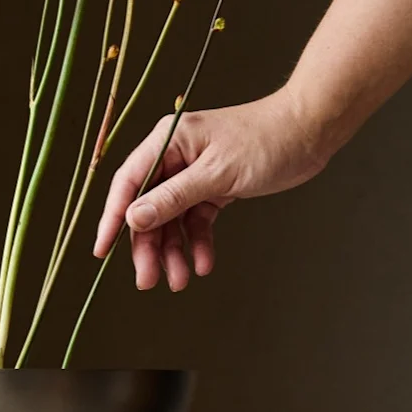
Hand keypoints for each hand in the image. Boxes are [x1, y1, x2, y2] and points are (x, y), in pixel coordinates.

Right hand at [92, 92, 329, 288]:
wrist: (310, 131)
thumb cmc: (266, 140)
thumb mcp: (216, 173)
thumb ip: (173, 197)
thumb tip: (134, 217)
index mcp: (168, 141)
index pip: (128, 183)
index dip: (113, 218)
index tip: (102, 250)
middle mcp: (176, 156)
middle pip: (149, 208)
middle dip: (149, 246)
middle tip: (149, 281)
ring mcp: (195, 173)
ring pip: (173, 219)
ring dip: (174, 250)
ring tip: (180, 280)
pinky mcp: (215, 186)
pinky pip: (197, 220)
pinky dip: (199, 242)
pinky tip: (204, 263)